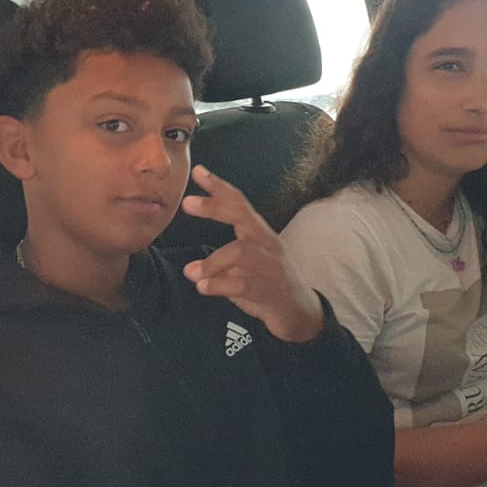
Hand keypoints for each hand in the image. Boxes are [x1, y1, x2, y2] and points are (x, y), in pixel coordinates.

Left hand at [180, 165, 324, 343]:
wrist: (299, 314)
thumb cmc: (268, 285)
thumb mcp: (246, 268)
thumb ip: (222, 263)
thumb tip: (191, 269)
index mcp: (260, 234)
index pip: (240, 204)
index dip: (219, 187)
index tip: (198, 172)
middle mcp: (268, 244)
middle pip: (242, 216)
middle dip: (214, 207)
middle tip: (187, 203)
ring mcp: (271, 266)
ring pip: (239, 252)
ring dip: (211, 262)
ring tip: (191, 273)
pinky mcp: (271, 289)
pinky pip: (241, 283)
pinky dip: (218, 285)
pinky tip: (204, 288)